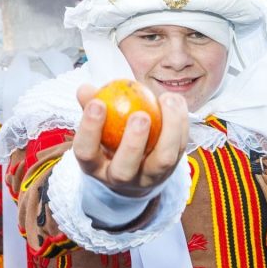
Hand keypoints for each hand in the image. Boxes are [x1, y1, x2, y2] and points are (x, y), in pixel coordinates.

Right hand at [72, 83, 188, 197]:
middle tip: (140, 115)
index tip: (98, 103)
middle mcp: (121, 179)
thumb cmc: (109, 139)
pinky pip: (181, 146)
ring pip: (163, 161)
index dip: (90, 130)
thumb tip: (85, 89)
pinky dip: (181, 123)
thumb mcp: (97, 126)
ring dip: (169, 129)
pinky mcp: (172, 169)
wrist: (134, 170)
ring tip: (166, 100)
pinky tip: (176, 101)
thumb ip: (90, 107)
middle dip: (133, 143)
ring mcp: (148, 178)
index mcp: (95, 166)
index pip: (86, 152)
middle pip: (124, 170)